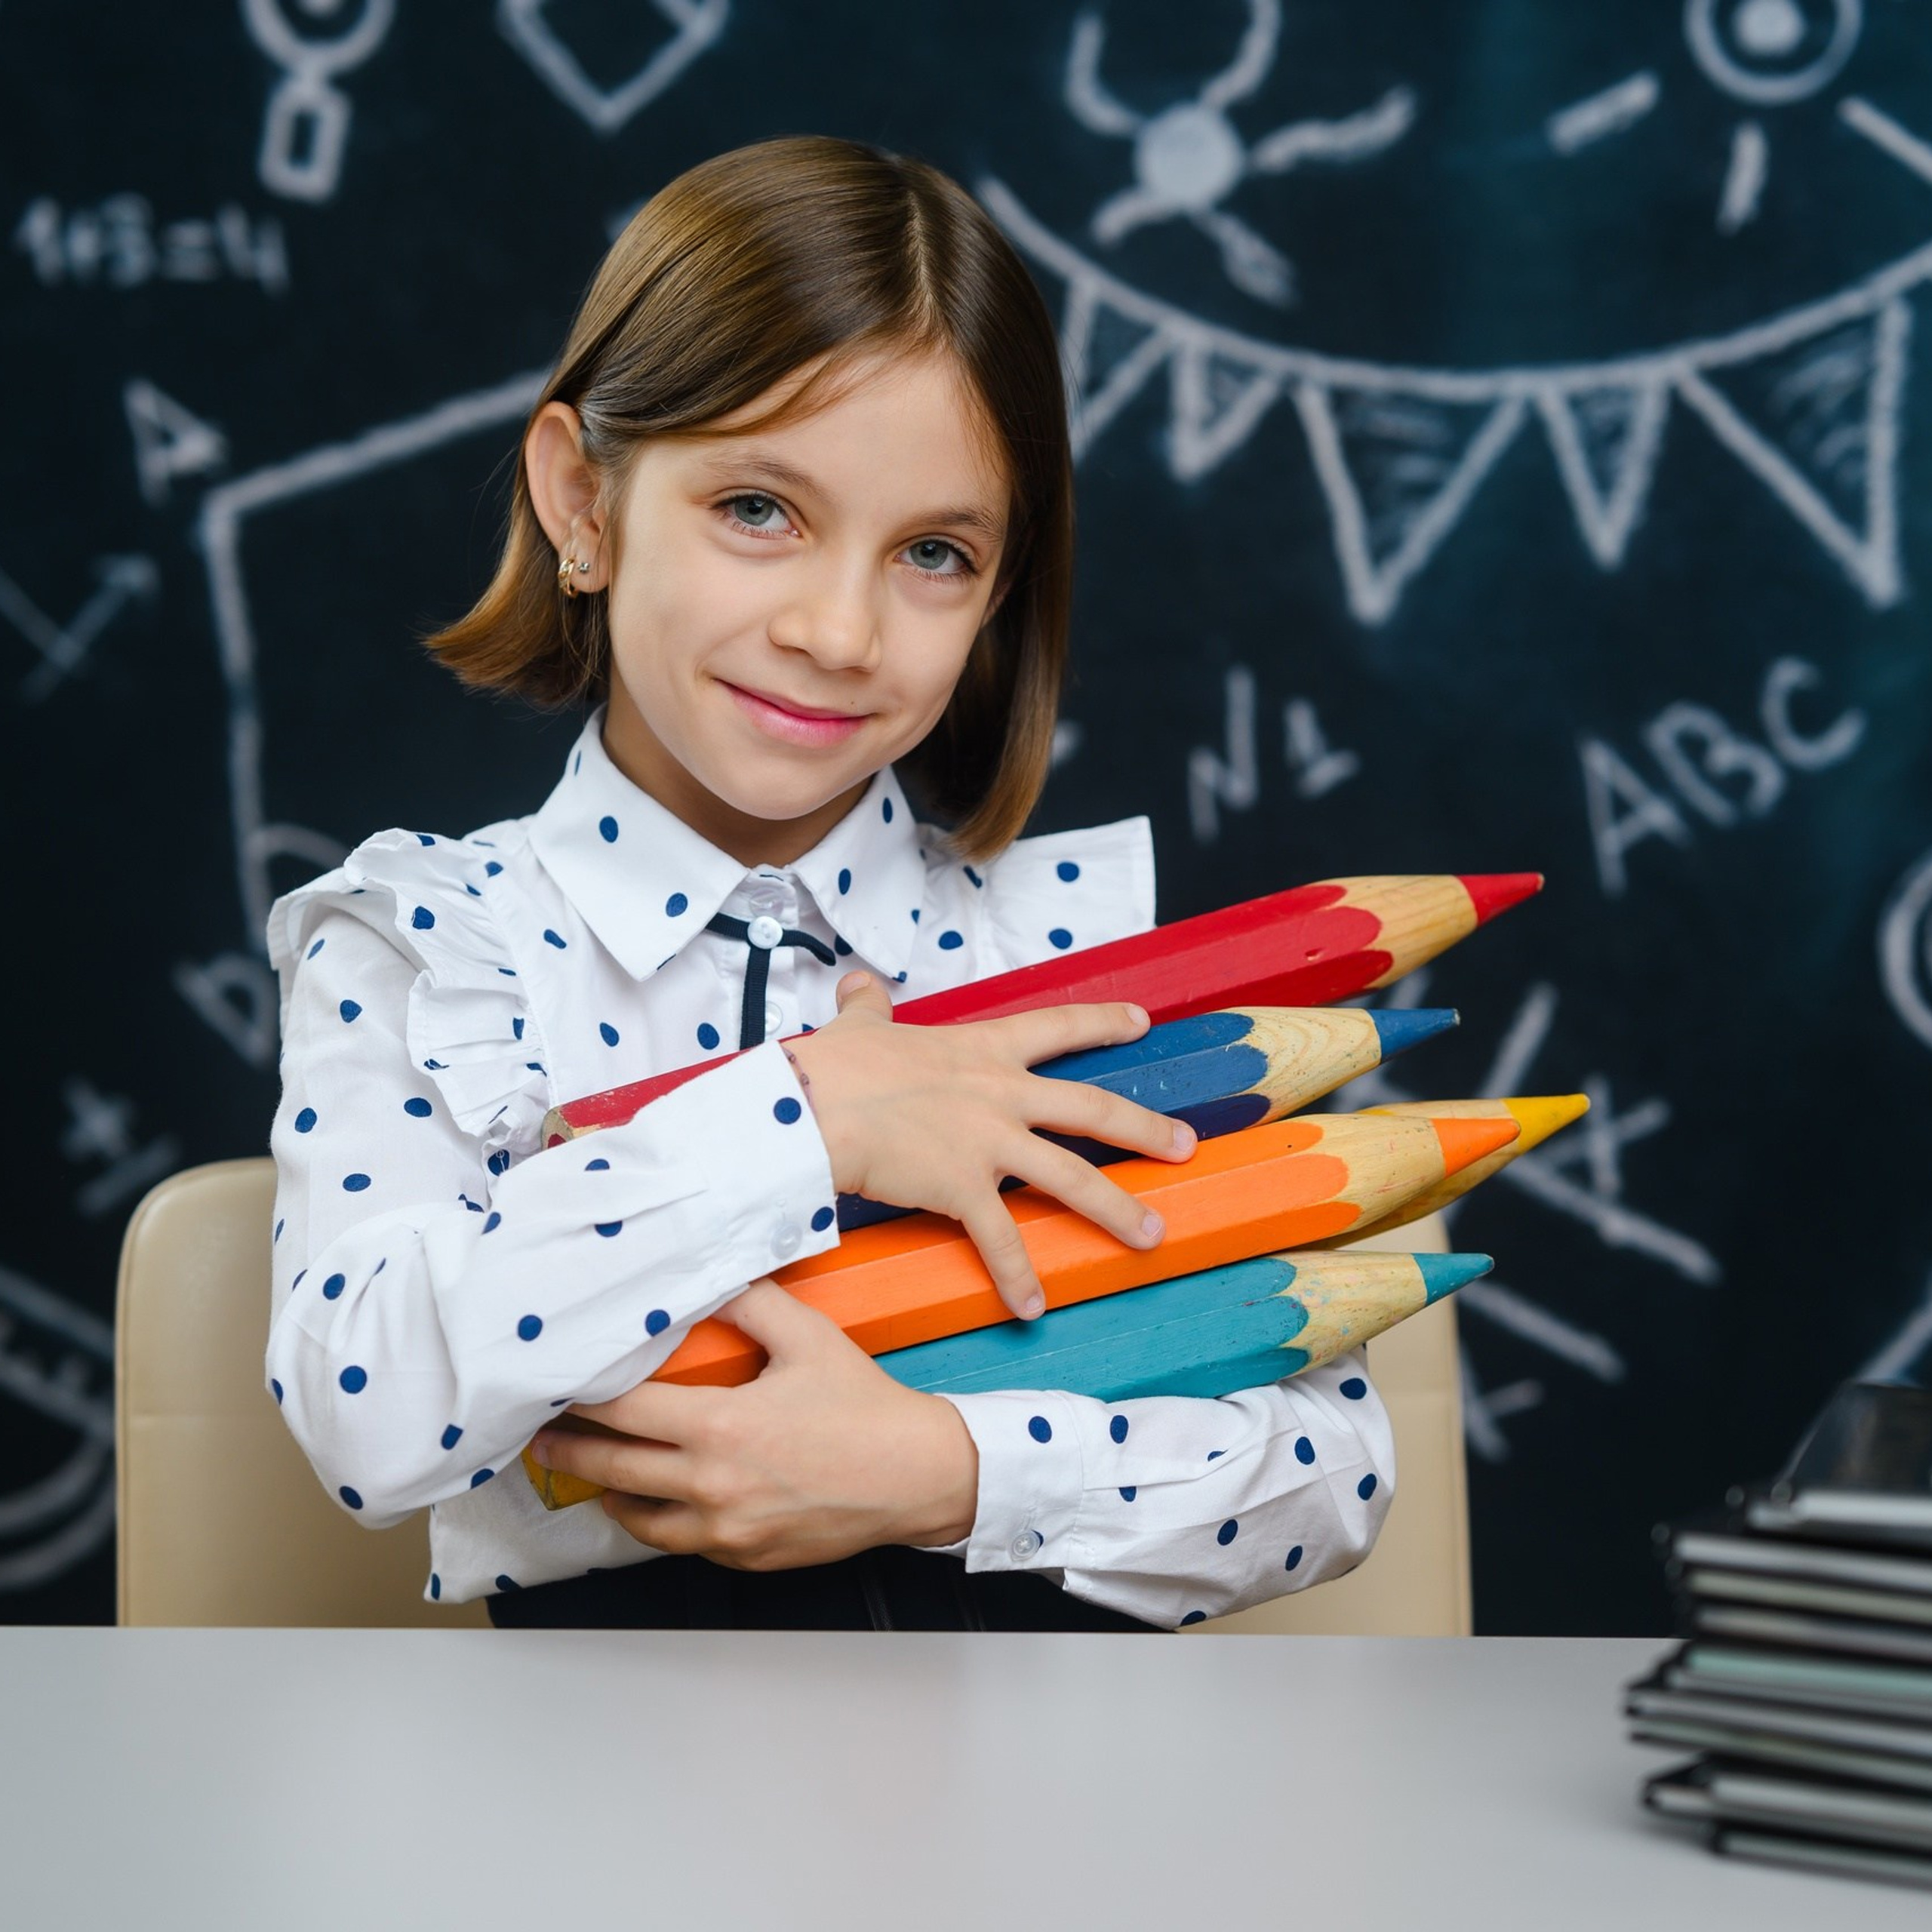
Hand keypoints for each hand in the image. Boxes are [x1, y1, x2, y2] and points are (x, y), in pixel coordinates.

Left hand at [527, 1279, 979, 1568]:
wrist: (917, 1477)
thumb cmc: (866, 1408)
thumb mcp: (809, 1336)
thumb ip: (750, 1302)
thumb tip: (710, 1274)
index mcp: (720, 1424)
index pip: (623, 1409)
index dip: (580, 1397)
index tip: (554, 1386)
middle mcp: (712, 1483)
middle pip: (612, 1468)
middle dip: (567, 1450)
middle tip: (539, 1436)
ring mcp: (725, 1529)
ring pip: (636, 1518)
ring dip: (603, 1495)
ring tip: (584, 1475)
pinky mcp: (743, 1556)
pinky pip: (679, 1542)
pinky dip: (654, 1522)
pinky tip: (647, 1505)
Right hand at [786, 973, 1195, 1319]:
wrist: (809, 1104)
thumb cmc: (831, 1064)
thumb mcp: (859, 1024)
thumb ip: (869, 1005)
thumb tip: (857, 983)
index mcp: (981, 1049)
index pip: (1056, 1027)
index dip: (1102, 1023)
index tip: (1141, 1023)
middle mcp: (999, 1094)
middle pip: (1091, 1109)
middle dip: (1144, 1128)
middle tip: (1186, 1144)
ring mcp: (988, 1143)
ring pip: (1072, 1178)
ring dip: (1117, 1209)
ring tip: (1153, 1234)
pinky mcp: (963, 1189)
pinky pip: (1001, 1240)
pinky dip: (1019, 1277)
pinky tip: (1033, 1308)